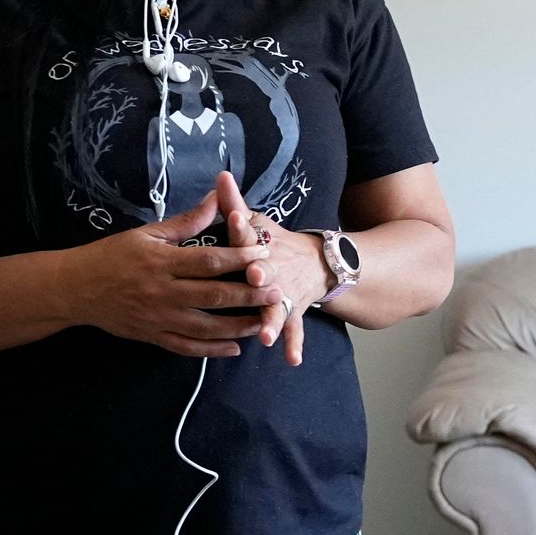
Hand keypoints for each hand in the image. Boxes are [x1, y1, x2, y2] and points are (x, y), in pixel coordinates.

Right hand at [63, 169, 291, 357]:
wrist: (76, 289)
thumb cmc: (112, 256)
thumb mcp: (147, 233)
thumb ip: (186, 221)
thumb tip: (217, 198)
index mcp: (162, 263)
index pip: (208, 261)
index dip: (238, 258)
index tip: (263, 253)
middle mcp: (162, 293)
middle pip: (214, 296)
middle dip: (248, 294)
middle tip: (277, 291)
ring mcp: (158, 319)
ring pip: (206, 327)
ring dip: (237, 326)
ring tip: (263, 322)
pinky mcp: (153, 337)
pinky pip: (187, 347)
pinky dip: (212, 350)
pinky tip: (234, 348)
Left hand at [231, 174, 325, 367]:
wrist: (316, 262)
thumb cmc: (272, 242)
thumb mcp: (255, 221)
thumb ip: (233, 202)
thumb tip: (219, 174)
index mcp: (258, 248)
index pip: (247, 236)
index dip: (241, 227)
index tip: (235, 219)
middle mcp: (273, 271)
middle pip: (265, 274)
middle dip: (260, 276)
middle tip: (255, 278)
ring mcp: (285, 294)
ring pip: (277, 307)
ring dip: (272, 319)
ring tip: (266, 334)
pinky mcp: (293, 312)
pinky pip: (294, 330)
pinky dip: (293, 343)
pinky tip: (292, 359)